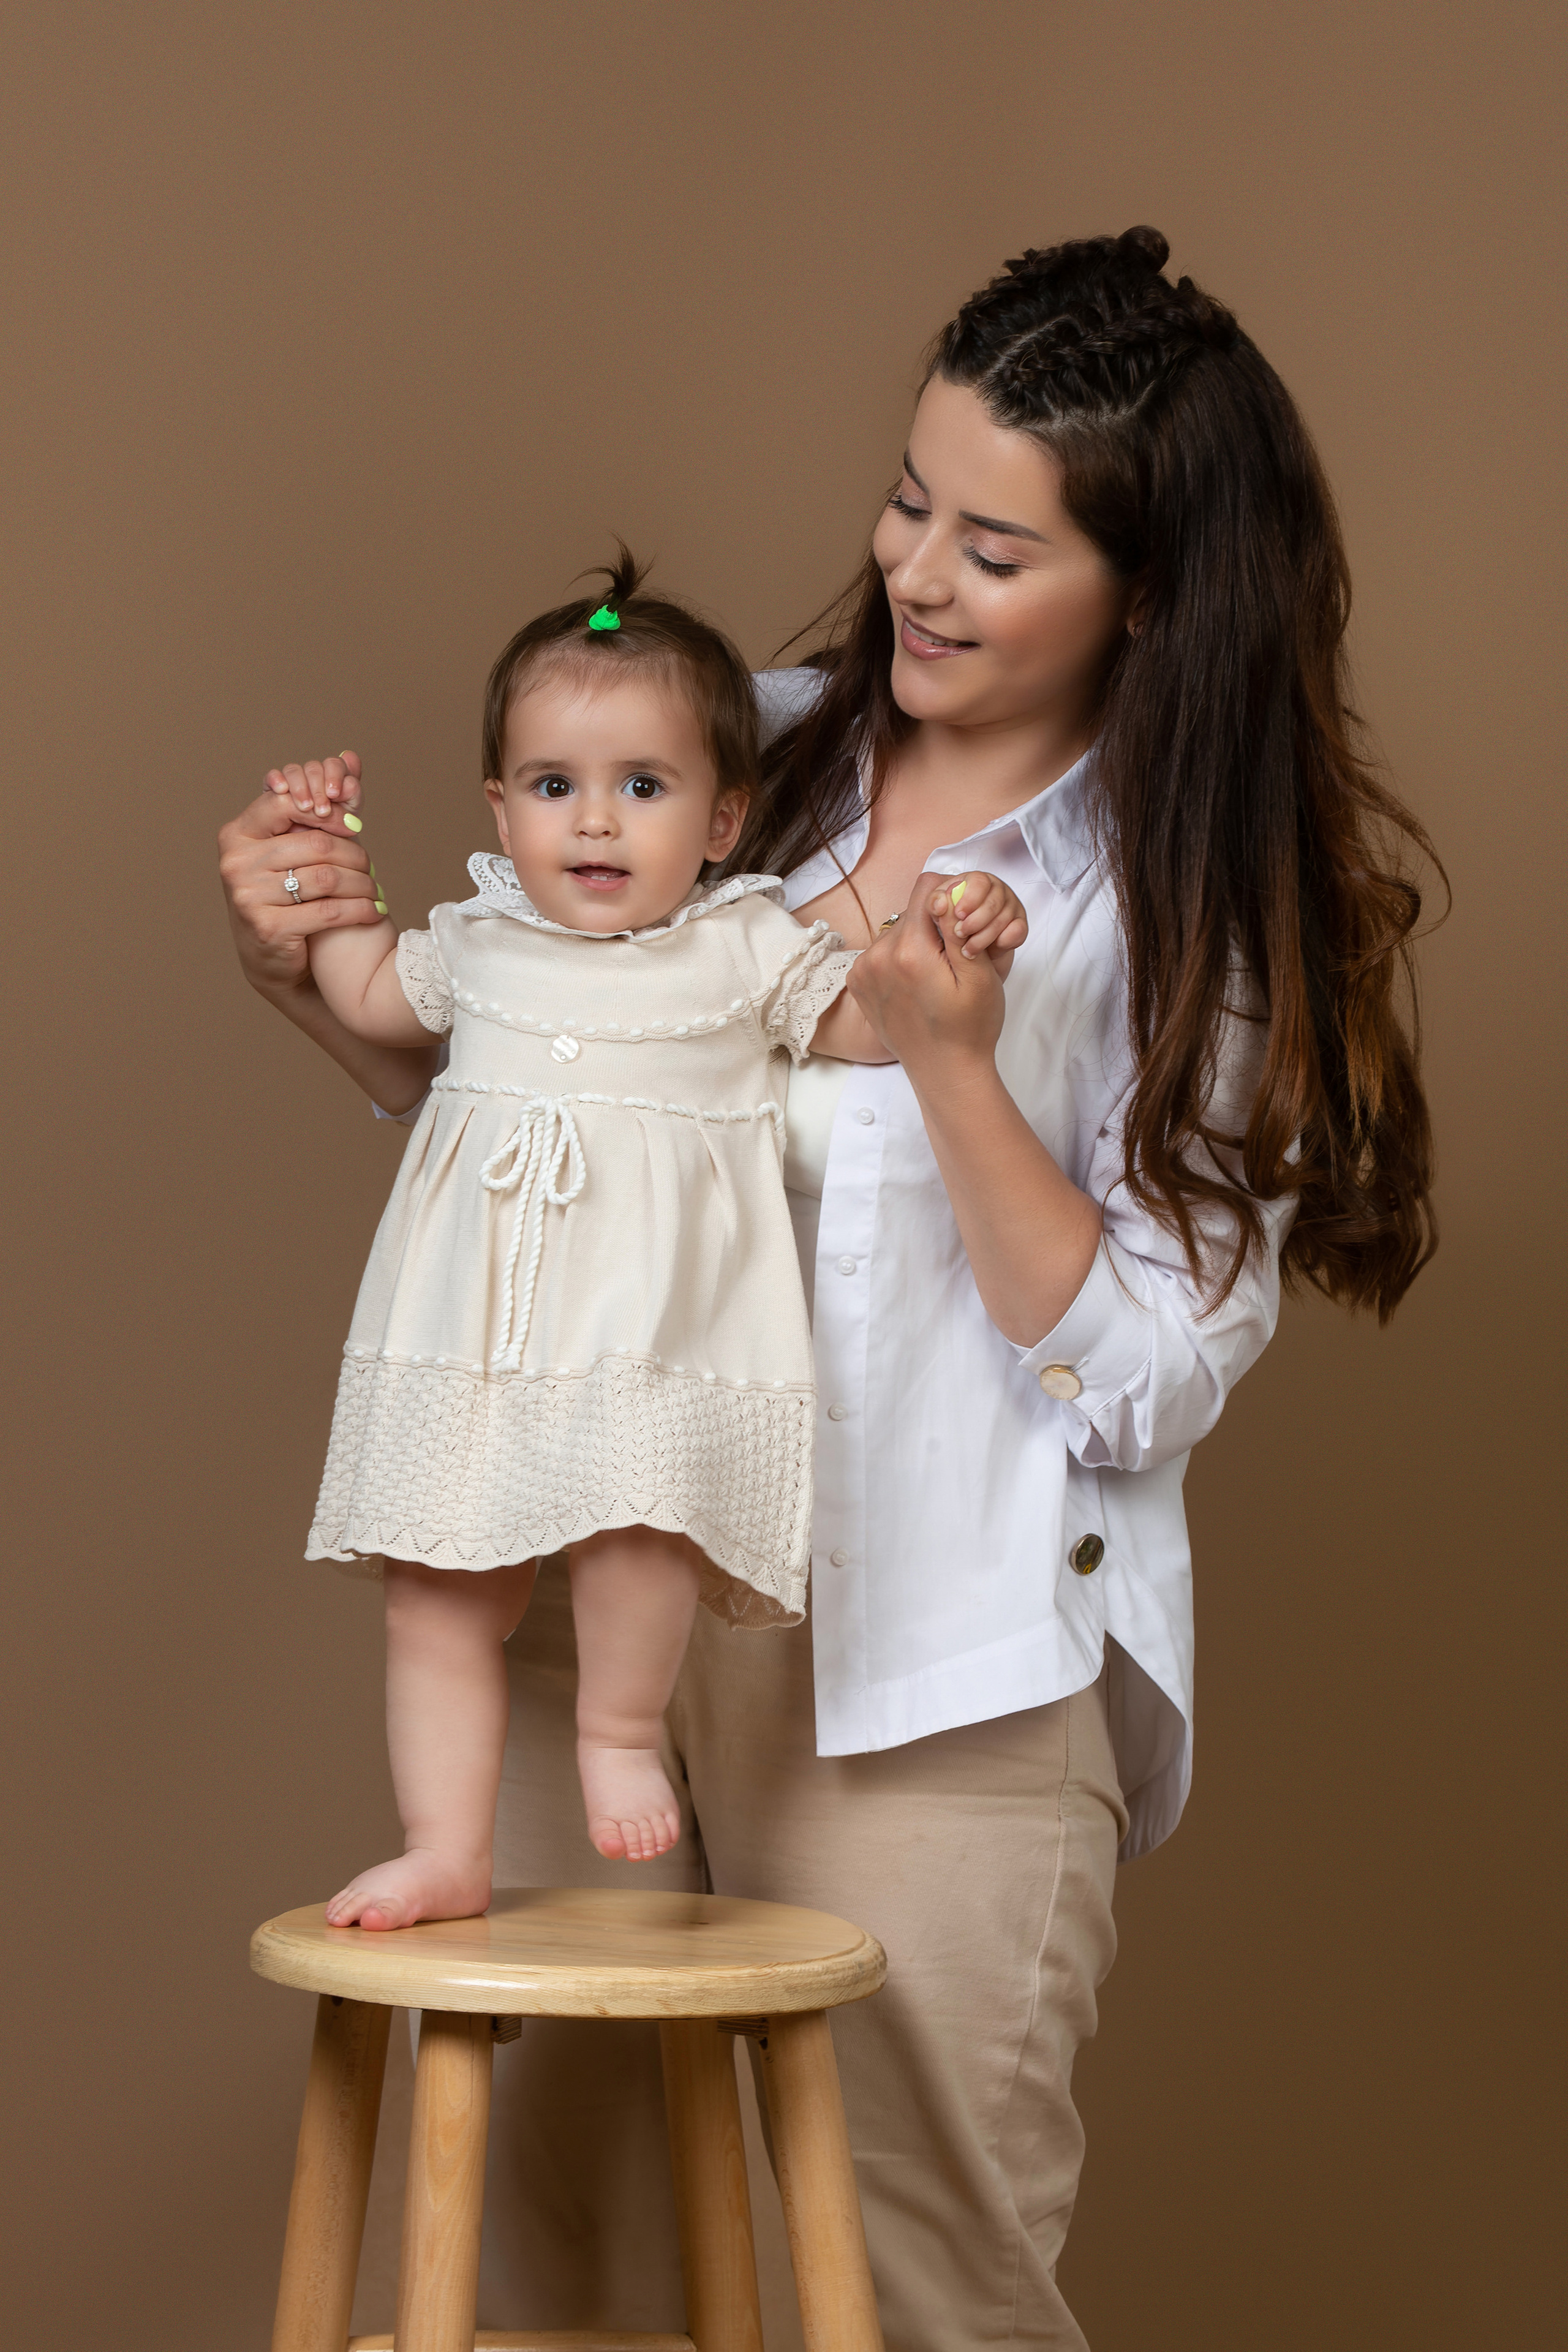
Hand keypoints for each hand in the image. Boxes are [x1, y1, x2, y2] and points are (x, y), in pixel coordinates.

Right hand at [218, 753, 381, 995]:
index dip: (327, 811)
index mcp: (236, 835)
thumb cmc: (284, 893)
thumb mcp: (290, 848)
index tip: (354, 826)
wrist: (270, 956)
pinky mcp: (269, 928)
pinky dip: (361, 910)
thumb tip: (352, 758)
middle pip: (315, 843)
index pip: (285, 803)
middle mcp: (235, 862)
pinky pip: (330, 911)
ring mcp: (248, 896)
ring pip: (327, 878)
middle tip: (370, 866)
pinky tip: (376, 911)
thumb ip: (317, 808)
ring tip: (375, 889)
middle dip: (352, 854)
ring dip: (362, 884)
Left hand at [847, 870, 1011, 1074]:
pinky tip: (914, 987)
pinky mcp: (857, 981)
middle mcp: (877, 955)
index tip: (962, 927)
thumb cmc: (969, 1028)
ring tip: (932, 979)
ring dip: (916, 944)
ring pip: (896, 931)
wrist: (944, 1071)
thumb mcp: (979, 976)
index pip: (929, 887)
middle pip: (912, 912)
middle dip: (935, 927)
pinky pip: (881, 952)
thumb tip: (948, 888)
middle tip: (952, 962)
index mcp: (910, 950)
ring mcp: (862, 969)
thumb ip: (961, 927)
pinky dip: (898, 961)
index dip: (952, 898)